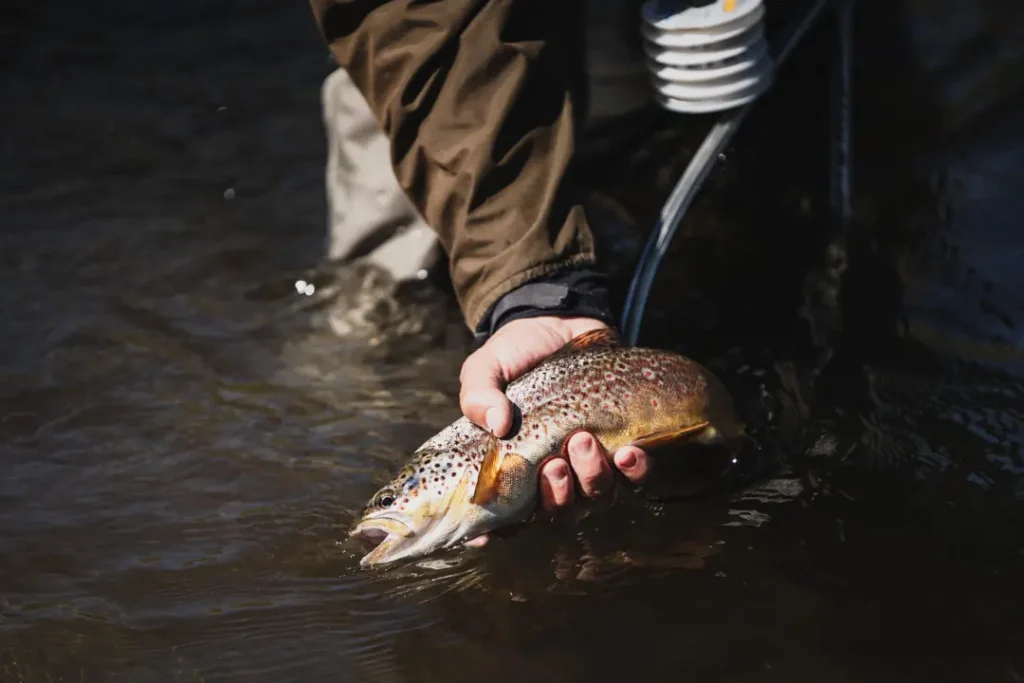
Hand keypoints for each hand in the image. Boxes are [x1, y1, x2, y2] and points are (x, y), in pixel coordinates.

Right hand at [459, 316, 649, 546]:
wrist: (557, 321)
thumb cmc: (515, 354)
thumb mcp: (486, 368)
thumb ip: (479, 395)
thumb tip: (497, 424)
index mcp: (512, 466)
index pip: (500, 515)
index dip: (491, 533)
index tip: (486, 535)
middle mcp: (551, 473)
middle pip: (558, 510)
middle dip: (558, 495)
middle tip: (554, 463)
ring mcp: (589, 462)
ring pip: (597, 495)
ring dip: (592, 477)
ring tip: (584, 441)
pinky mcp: (623, 442)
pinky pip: (636, 475)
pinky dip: (635, 469)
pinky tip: (628, 451)